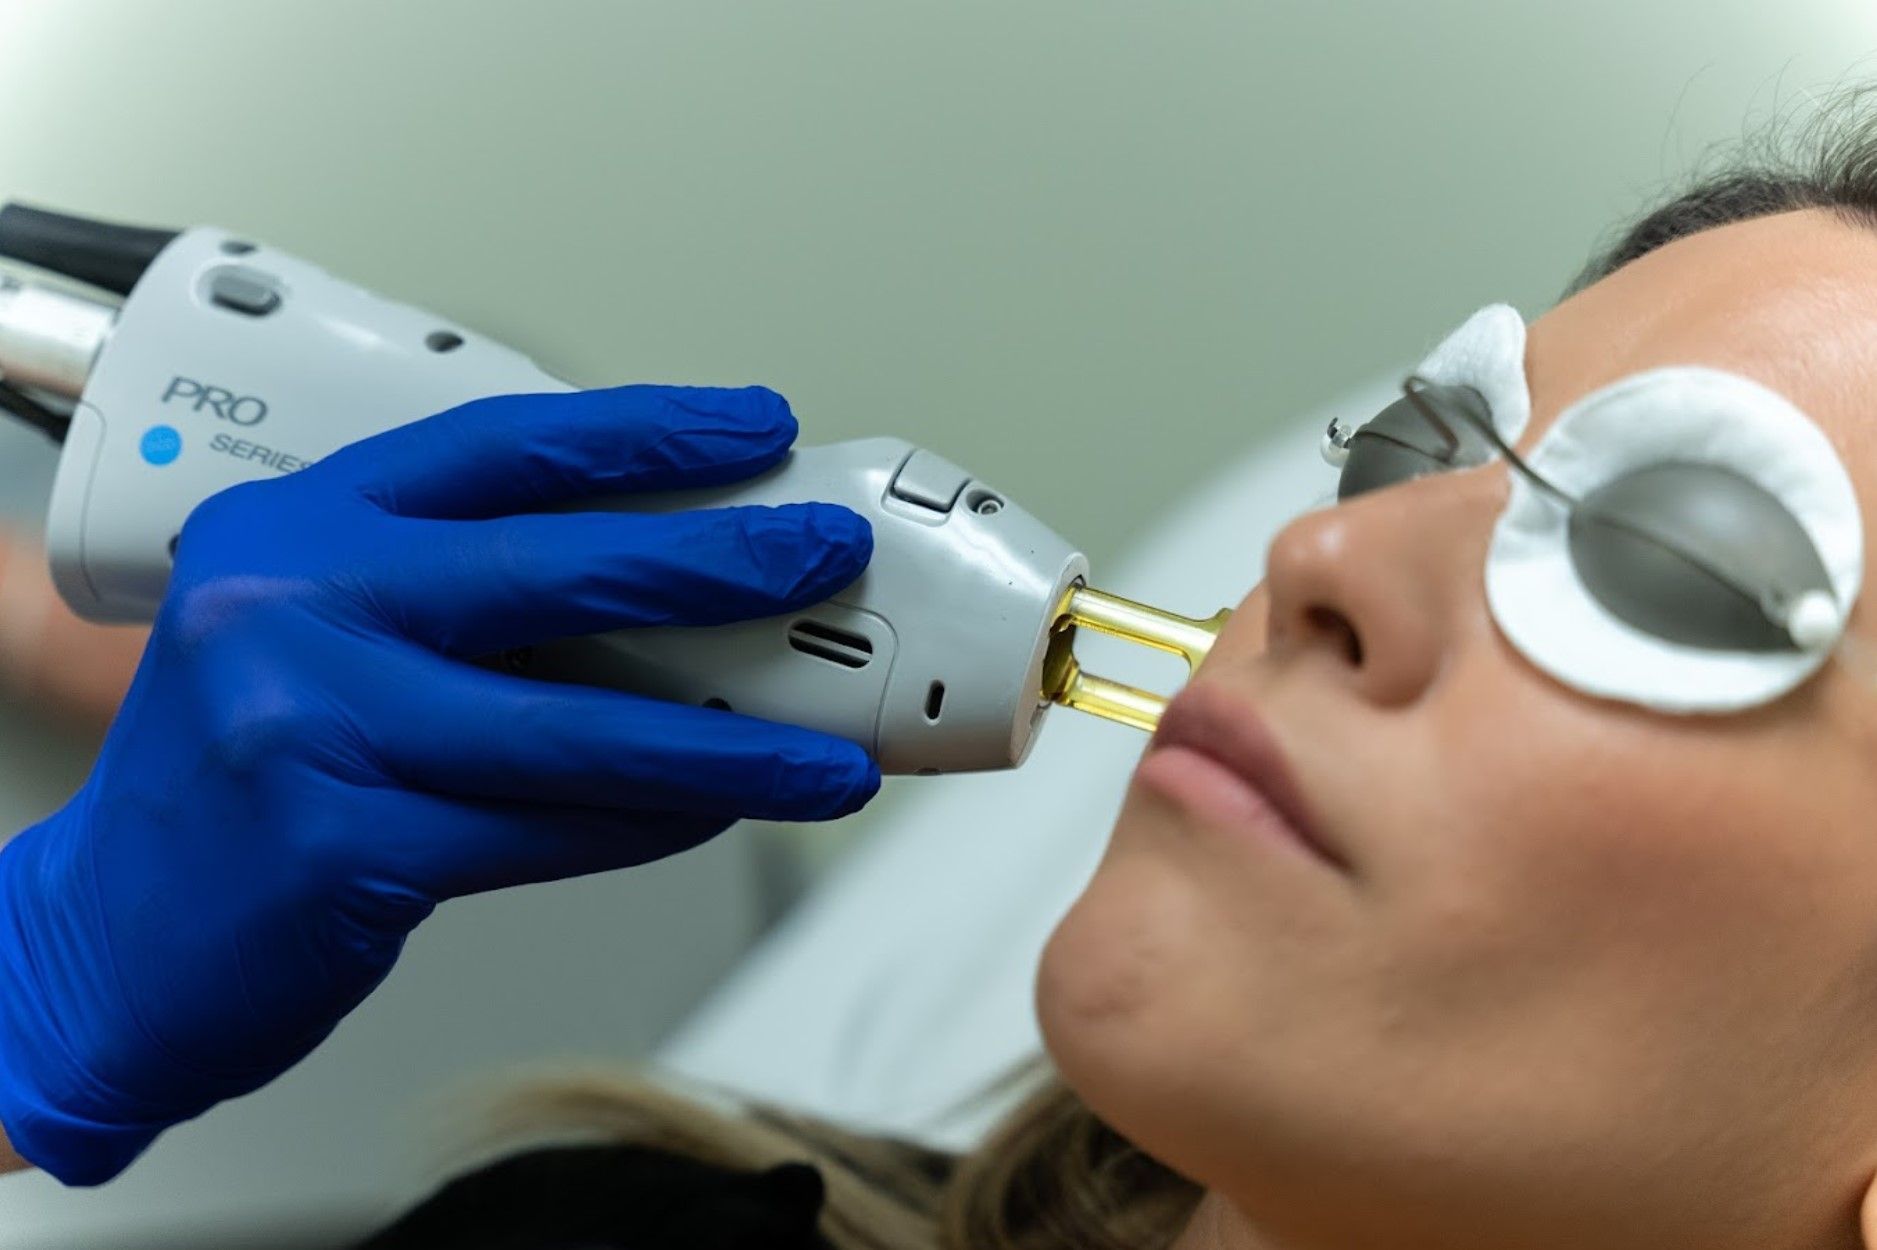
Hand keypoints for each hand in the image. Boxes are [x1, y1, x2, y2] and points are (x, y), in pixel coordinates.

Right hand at [0, 384, 879, 1183]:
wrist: (105, 936)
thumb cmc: (235, 775)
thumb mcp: (315, 631)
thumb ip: (453, 592)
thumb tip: (660, 579)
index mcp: (302, 526)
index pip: (500, 445)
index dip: (646, 429)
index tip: (756, 426)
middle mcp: (297, 606)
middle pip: (554, 566)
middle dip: (718, 562)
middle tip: (825, 558)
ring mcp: (312, 725)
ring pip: (575, 729)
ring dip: (725, 747)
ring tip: (828, 756)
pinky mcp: (340, 845)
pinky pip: (544, 832)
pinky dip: (647, 825)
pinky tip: (718, 814)